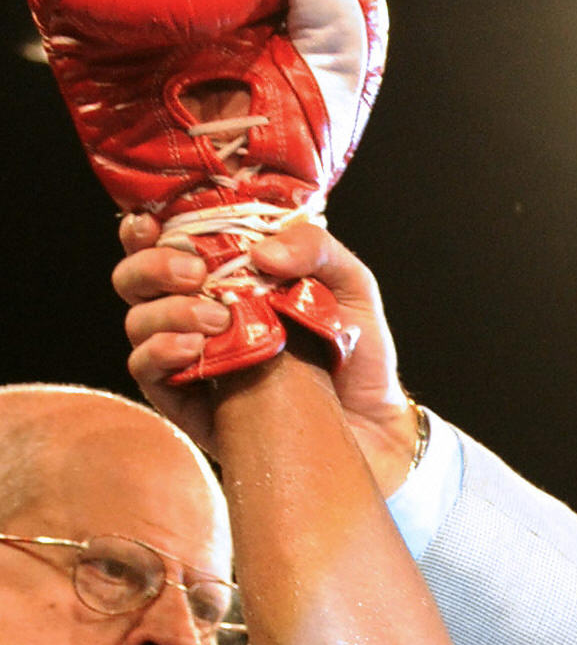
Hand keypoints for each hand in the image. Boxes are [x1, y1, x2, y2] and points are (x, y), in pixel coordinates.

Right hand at [114, 215, 418, 494]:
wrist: (373, 422)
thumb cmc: (356, 351)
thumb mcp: (350, 286)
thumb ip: (315, 250)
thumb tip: (263, 253)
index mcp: (225, 279)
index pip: (163, 244)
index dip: (144, 230)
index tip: (153, 222)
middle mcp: (196, 314)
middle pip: (135, 281)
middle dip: (152, 267)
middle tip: (197, 274)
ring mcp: (189, 358)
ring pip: (138, 323)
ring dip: (168, 311)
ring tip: (218, 320)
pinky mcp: (189, 402)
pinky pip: (148, 372)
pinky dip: (161, 352)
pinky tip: (195, 348)